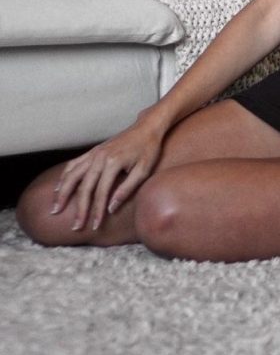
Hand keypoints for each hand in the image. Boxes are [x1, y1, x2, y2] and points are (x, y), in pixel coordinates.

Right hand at [50, 113, 166, 232]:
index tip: (94, 227)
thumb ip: (127, 189)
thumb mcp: (144, 170)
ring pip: (72, 175)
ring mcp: (94, 153)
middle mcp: (100, 157)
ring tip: (56, 209)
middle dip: (79, 208)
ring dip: (63, 193)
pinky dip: (64, 176)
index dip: (97, 211)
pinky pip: (73, 164)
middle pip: (84, 187)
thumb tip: (111, 209)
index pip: (101, 193)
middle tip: (75, 226)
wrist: (146, 128)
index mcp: (113, 162)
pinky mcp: (93, 151)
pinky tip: (58, 188)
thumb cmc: (148, 150)